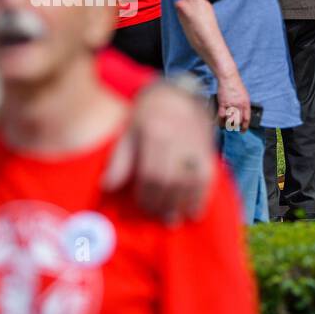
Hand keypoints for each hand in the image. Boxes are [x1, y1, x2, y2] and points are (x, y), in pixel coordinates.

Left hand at [102, 81, 214, 221]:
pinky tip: (194, 212)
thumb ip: (120, 159)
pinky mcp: (208, 150)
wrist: (178, 94)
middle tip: (157, 217)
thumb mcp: (129, 131)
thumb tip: (107, 186)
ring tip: (172, 219)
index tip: (142, 207)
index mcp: (154, 133)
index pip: (151, 172)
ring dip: (181, 205)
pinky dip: (201, 198)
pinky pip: (208, 178)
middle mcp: (177, 139)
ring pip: (190, 182)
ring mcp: (195, 145)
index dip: (146, 194)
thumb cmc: (148, 114)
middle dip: (163, 203)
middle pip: (171, 180)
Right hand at [215, 73, 250, 130]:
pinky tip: (220, 124)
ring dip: (228, 125)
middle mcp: (239, 105)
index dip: (245, 127)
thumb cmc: (237, 86)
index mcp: (246, 103)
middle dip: (235, 126)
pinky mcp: (222, 103)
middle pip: (238, 121)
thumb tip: (242, 115)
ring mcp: (230, 104)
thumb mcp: (245, 96)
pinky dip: (220, 121)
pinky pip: (221, 116)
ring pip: (229, 119)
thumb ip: (244, 105)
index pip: (246, 118)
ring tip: (226, 126)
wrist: (228, 78)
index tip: (243, 131)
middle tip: (233, 127)